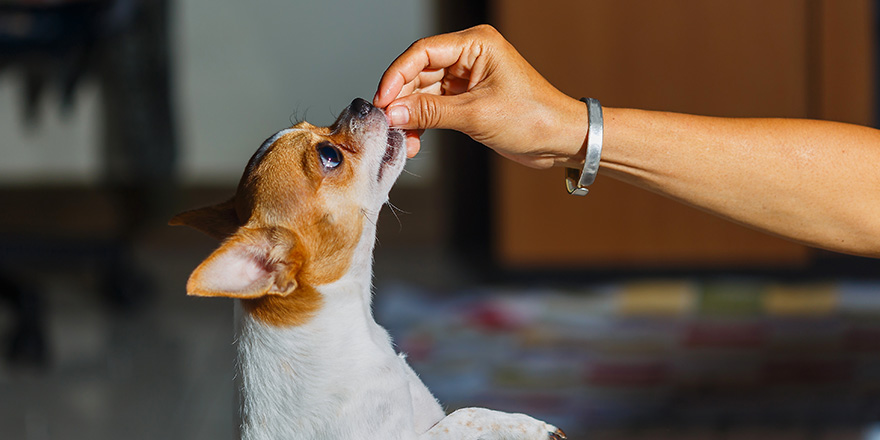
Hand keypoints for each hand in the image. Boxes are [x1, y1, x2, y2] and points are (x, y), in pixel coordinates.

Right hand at [373, 25, 588, 168]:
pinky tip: (414, 141)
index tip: (382, 101)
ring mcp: (467, 78)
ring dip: (410, 117)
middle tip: (387, 125)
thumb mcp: (476, 115)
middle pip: (418, 72)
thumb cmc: (533, 119)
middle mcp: (469, 56)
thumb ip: (431, 113)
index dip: (396, 76)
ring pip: (423, 93)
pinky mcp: (467, 100)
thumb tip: (392, 113)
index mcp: (476, 44)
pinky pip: (434, 108)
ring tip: (402, 140)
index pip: (422, 52)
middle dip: (401, 101)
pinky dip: (423, 124)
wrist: (561, 140)